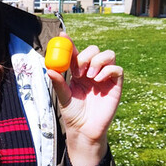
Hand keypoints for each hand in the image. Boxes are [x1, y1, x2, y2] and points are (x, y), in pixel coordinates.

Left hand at [47, 32, 123, 165]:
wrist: (85, 130)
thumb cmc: (73, 114)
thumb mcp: (63, 97)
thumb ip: (59, 83)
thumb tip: (49, 69)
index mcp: (78, 71)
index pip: (76, 52)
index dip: (70, 43)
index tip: (62, 36)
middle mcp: (92, 71)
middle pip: (94, 49)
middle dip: (86, 56)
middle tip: (78, 70)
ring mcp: (105, 77)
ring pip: (108, 54)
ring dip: (98, 61)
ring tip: (90, 77)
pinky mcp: (116, 85)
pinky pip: (117, 69)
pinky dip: (108, 70)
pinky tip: (98, 80)